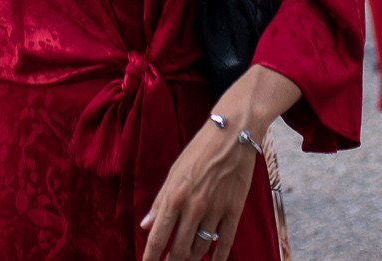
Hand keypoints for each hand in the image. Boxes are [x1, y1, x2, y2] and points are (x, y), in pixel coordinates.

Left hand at [140, 116, 256, 260]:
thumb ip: (160, 201)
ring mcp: (215, 210)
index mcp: (175, 196)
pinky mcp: (234, 210)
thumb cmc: (199, 150)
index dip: (151, 256)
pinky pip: (225, 242)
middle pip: (180, 248)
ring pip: (201, 247)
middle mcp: (194, 207)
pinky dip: (218, 257)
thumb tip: (146, 225)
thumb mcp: (174, 172)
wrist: (234, 134)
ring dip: (192, 259)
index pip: (158, 236)